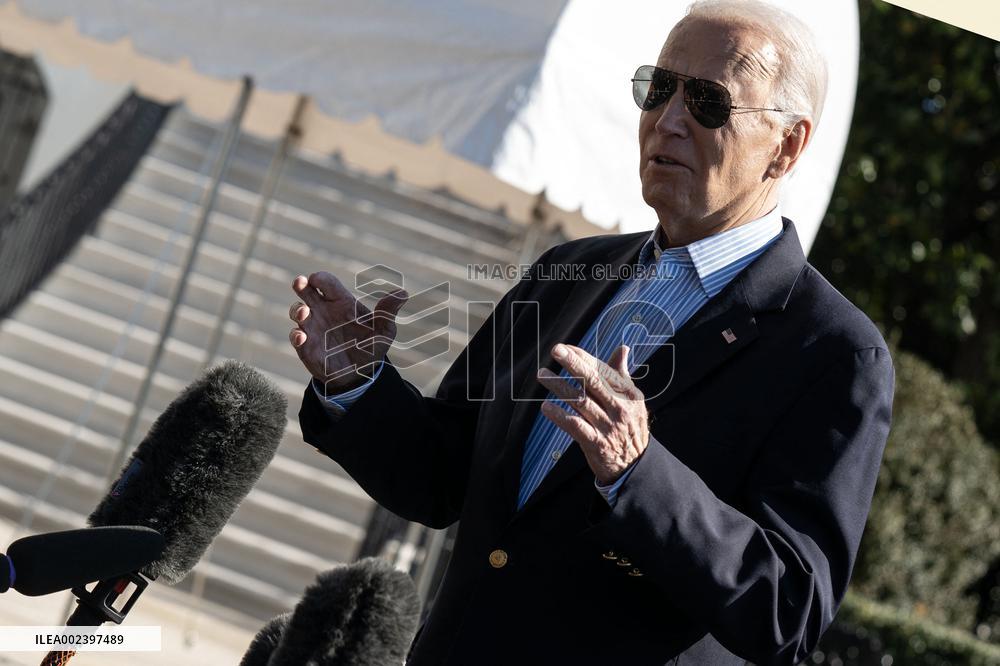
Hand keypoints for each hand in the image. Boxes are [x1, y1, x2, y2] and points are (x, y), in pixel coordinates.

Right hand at [288, 272, 407, 392]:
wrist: (361, 374)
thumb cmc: (372, 346)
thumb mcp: (384, 330)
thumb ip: (388, 312)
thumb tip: (403, 293)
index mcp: (341, 301)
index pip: (327, 282)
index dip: (320, 278)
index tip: (316, 279)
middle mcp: (323, 310)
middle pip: (305, 291)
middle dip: (300, 284)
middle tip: (300, 282)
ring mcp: (312, 327)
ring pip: (297, 311)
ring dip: (297, 310)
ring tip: (305, 313)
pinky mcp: (306, 346)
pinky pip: (296, 337)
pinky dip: (296, 335)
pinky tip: (302, 337)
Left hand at [536, 344, 648, 484]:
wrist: (636, 464)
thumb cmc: (630, 426)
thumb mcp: (633, 400)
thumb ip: (622, 375)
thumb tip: (622, 349)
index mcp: (629, 394)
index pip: (603, 370)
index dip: (584, 357)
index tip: (566, 348)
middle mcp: (619, 408)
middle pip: (592, 382)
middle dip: (573, 363)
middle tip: (556, 350)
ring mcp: (608, 426)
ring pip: (580, 401)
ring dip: (559, 386)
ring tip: (543, 374)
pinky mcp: (596, 443)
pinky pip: (575, 426)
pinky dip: (560, 416)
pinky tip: (546, 407)